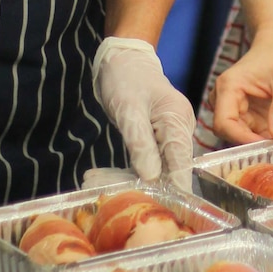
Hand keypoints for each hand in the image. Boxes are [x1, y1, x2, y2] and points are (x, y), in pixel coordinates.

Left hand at [92, 38, 194, 190]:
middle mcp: (179, 130)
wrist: (123, 58)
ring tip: (90, 182)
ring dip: (124, 179)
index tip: (159, 212)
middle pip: (167, 170)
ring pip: (153, 169)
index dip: (173, 191)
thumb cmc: (126, 78)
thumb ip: (141, 144)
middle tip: (103, 193)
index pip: (182, 164)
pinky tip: (97, 176)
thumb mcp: (128, 110)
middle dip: (139, 186)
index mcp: (178, 121)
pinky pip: (144, 161)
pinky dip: (123, 170)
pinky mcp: (156, 139)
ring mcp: (169, 135)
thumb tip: (151, 178)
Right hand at [212, 25, 272, 145]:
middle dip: (253, 143)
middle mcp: (226, 99)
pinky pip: (253, 132)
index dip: (241, 139)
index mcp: (228, 87)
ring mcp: (236, 107)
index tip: (266, 146)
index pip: (224, 124)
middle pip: (231, 133)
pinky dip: (268, 136)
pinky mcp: (247, 112)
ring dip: (263, 141)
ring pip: (243, 135)